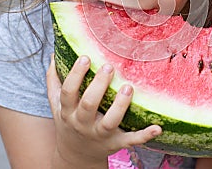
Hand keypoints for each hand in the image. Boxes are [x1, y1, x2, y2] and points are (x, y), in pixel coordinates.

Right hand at [46, 54, 161, 167]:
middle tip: (109, 67)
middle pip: (89, 105)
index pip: (68, 92)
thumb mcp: (56, 104)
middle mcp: (83, 124)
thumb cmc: (69, 122)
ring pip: (110, 122)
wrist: (75, 157)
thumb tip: (53, 55)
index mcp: (68, 111)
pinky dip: (144, 135)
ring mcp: (100, 135)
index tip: (85, 57)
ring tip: (128, 87)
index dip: (76, 75)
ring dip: (120, 106)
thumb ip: (54, 81)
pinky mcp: (116, 143)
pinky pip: (131, 140)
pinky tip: (157, 128)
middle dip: (98, 86)